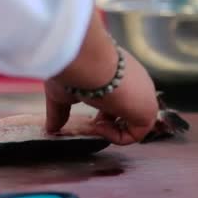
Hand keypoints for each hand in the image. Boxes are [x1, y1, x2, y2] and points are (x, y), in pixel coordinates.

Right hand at [44, 13, 157, 144]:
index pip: (120, 95)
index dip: (103, 110)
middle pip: (128, 109)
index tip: (87, 115)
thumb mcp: (61, 92)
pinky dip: (117, 137)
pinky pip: (137, 134)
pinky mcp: (148, 111)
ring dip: (111, 129)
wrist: (87, 60)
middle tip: (90, 124)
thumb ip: (58, 111)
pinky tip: (100, 126)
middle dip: (107, 121)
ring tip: (94, 125)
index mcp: (120, 72)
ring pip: (133, 123)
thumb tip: (50, 129)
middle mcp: (136, 82)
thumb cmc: (73, 68)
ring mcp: (145, 95)